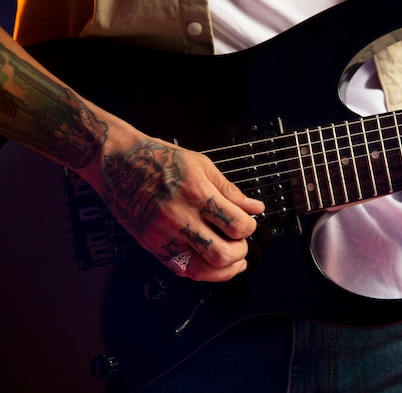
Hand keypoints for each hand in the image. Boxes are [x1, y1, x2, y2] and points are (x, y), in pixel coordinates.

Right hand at [98, 137, 264, 281]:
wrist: (118, 162)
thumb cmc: (157, 159)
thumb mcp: (201, 165)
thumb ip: (230, 191)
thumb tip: (255, 207)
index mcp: (197, 193)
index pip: (237, 225)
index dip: (250, 227)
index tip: (248, 223)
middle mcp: (180, 217)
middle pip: (223, 253)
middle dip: (240, 251)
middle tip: (240, 242)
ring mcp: (164, 234)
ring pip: (202, 269)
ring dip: (224, 268)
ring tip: (231, 258)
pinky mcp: (152, 245)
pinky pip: (181, 269)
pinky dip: (200, 270)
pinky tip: (209, 262)